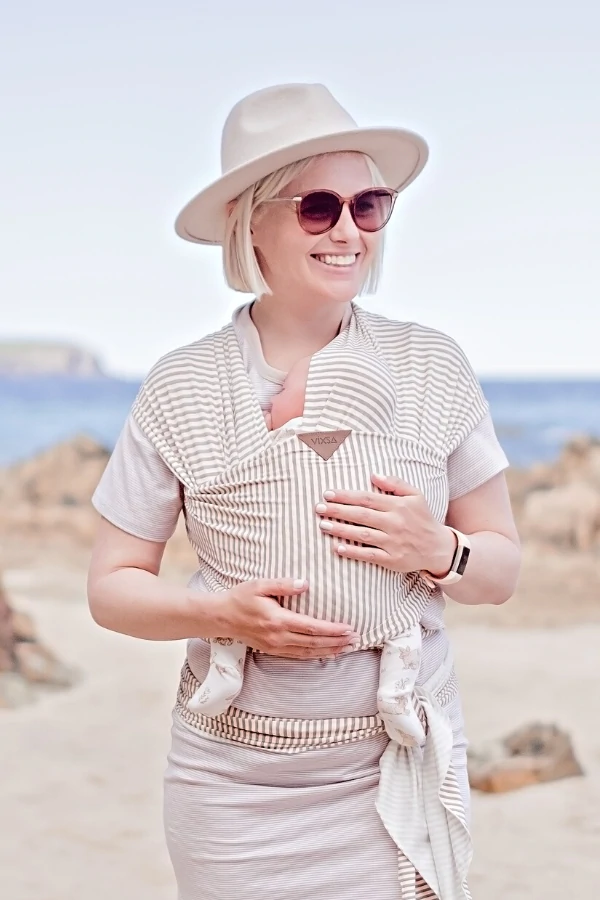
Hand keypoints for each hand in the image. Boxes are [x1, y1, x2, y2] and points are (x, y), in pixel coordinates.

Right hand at [216, 578, 358, 658]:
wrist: (220, 618)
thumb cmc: (240, 598)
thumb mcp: (259, 585)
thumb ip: (283, 584)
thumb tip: (305, 584)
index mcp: (277, 620)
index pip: (312, 627)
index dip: (332, 630)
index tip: (349, 628)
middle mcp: (278, 637)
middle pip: (314, 643)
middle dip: (337, 642)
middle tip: (356, 639)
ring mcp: (275, 646)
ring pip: (308, 652)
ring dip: (330, 651)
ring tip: (347, 648)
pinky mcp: (272, 650)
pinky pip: (298, 656)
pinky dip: (315, 655)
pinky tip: (326, 653)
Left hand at [315, 473, 456, 575]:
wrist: (438, 547)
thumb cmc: (422, 518)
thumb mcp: (415, 495)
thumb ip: (395, 483)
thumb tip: (373, 474)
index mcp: (398, 506)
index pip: (367, 498)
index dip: (346, 496)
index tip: (328, 494)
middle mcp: (394, 523)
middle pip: (361, 515)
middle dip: (338, 511)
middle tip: (318, 508)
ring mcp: (393, 542)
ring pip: (362, 534)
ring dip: (341, 530)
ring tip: (323, 525)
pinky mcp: (392, 560)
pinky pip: (369, 555)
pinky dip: (353, 552)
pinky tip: (338, 548)